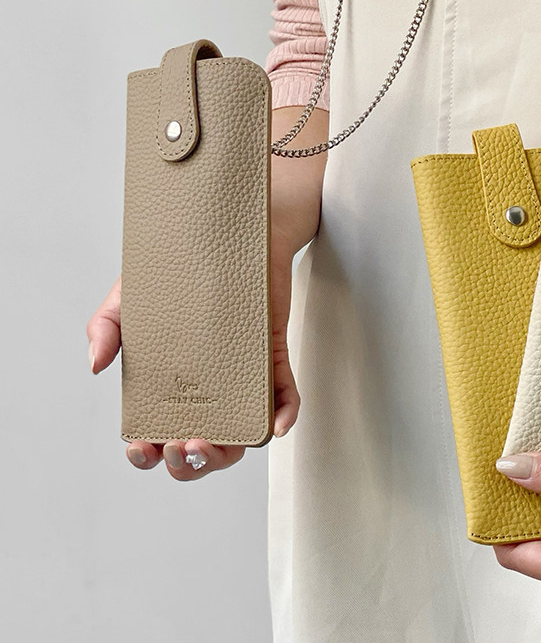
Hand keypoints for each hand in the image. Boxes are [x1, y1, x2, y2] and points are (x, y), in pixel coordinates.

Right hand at [86, 248, 301, 477]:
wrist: (226, 236)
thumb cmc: (176, 273)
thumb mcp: (129, 300)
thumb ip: (106, 329)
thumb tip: (95, 366)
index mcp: (170, 385)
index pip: (159, 433)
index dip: (149, 453)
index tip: (140, 446)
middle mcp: (208, 388)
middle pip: (202, 446)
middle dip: (188, 464)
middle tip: (178, 447)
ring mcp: (242, 377)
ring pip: (241, 433)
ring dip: (227, 453)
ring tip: (206, 445)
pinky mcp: (272, 356)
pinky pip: (285, 395)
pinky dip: (284, 415)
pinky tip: (275, 427)